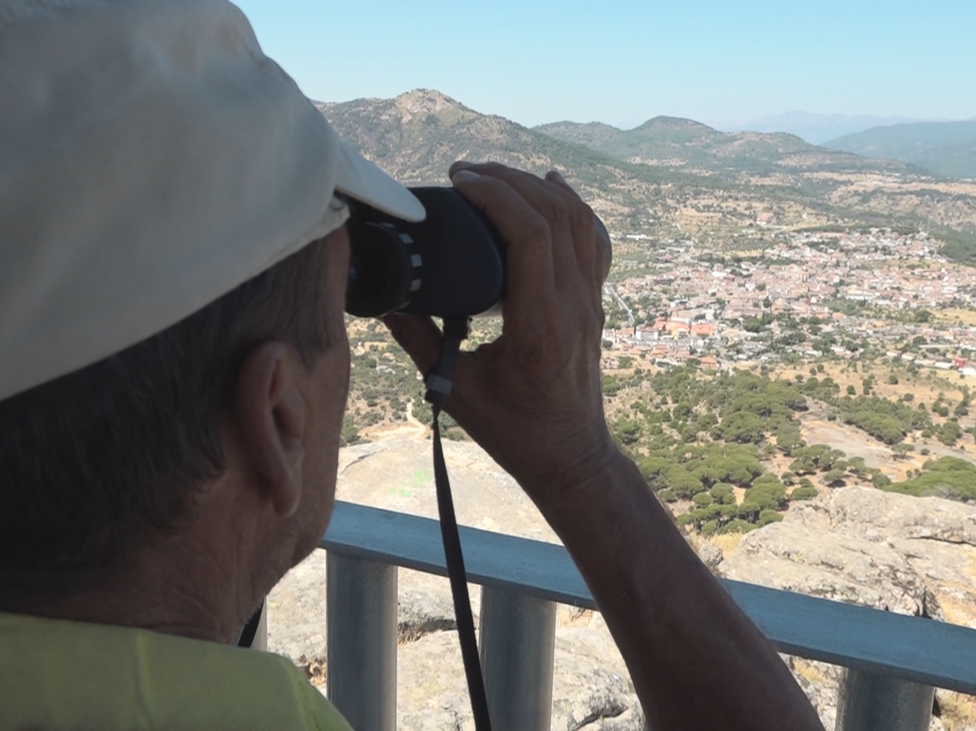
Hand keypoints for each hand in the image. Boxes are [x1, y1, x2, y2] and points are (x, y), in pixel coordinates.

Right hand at [382, 161, 615, 510]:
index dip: (495, 195)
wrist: (569, 455)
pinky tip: (551, 184)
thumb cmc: (515, 431)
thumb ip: (419, 340)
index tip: (459, 181)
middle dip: (509, 180)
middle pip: (555, 215)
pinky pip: (594, 240)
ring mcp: (591, 302)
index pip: (530, 235)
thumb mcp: (456, 391)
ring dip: (537, 186)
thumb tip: (380, 297)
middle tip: (465, 172)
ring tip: (494, 175)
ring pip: (579, 220)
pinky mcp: (594, 303)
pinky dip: (574, 205)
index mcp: (540, 326)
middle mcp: (573, 306)